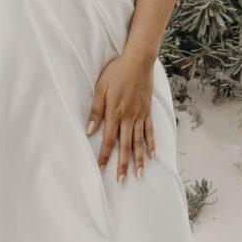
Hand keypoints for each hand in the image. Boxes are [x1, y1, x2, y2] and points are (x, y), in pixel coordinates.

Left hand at [88, 50, 158, 181]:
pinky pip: (150, 132)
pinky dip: (151, 144)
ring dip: (138, 160)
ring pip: (139, 142)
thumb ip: (96, 110)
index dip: (104, 155)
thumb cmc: (116, 72)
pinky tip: (152, 156)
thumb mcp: (100, 88)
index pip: (108, 140)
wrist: (138, 61)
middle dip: (123, 165)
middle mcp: (129, 118)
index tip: (101, 168)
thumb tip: (89, 130)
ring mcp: (140, 116)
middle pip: (125, 146)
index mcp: (115, 113)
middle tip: (121, 180)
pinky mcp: (148, 112)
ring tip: (138, 175)